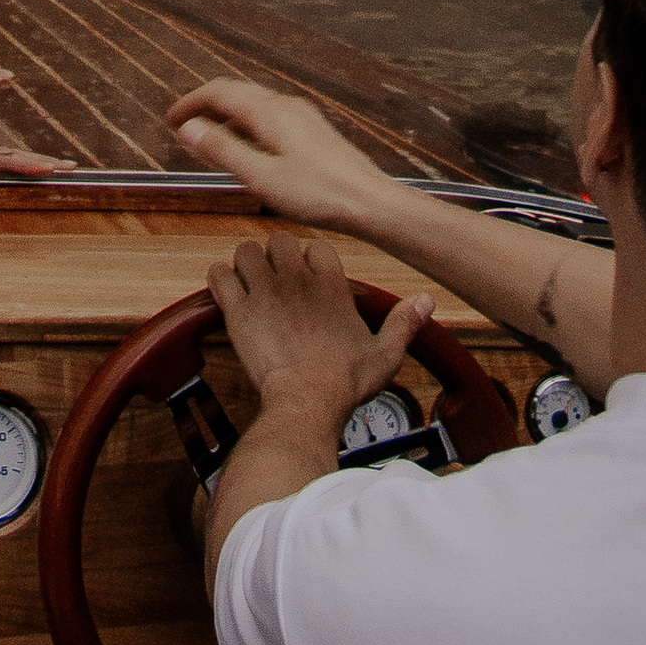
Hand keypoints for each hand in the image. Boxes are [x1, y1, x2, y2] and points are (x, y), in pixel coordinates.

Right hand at [166, 76, 393, 232]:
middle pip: (236, 93)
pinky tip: (249, 149)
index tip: (170, 120)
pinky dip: (247, 124)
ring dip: (226, 115)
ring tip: (210, 138)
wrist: (369, 202)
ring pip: (254, 104)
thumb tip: (189, 129)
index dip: (190, 104)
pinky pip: (270, 116)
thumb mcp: (261, 178)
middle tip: (184, 126)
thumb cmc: (320, 194)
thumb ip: (223, 151)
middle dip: (205, 106)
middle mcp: (286, 106)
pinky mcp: (313, 131)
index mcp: (269, 113)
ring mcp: (302, 117)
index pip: (218, 92)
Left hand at [206, 234, 428, 433]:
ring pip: (246, 251)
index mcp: (331, 285)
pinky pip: (219, 275)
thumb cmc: (343, 383)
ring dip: (246, 265)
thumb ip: (403, 323)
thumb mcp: (384, 354)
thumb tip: (426, 301)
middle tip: (277, 281)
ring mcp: (265, 292)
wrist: (306, 403)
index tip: (310, 279)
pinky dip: (220, 281)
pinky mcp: (239, 311)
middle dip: (277, 257)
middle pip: (280, 240)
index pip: (317, 247)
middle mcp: (296, 280)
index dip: (311, 260)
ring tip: (251, 284)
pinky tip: (228, 294)